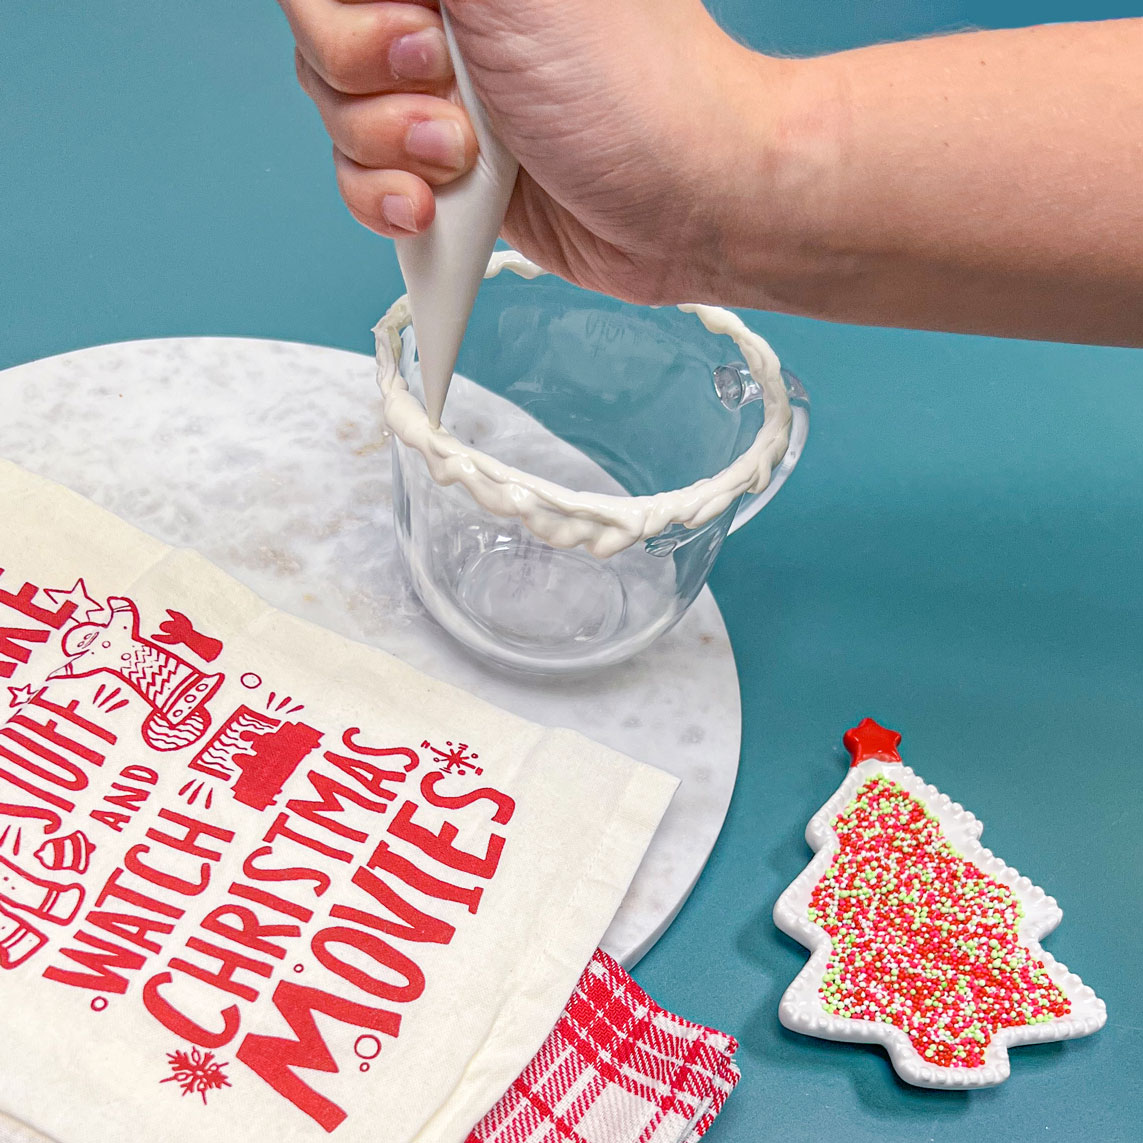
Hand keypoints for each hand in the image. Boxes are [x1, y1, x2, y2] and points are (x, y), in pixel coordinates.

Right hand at [280, 0, 777, 303]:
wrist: (684, 202)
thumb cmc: (630, 89)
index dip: (349, 17)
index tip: (416, 35)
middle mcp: (439, 21)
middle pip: (322, 44)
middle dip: (370, 85)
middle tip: (450, 95)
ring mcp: (438, 98)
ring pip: (337, 118)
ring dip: (388, 152)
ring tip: (467, 158)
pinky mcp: (445, 173)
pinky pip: (364, 185)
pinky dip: (387, 205)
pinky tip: (435, 208)